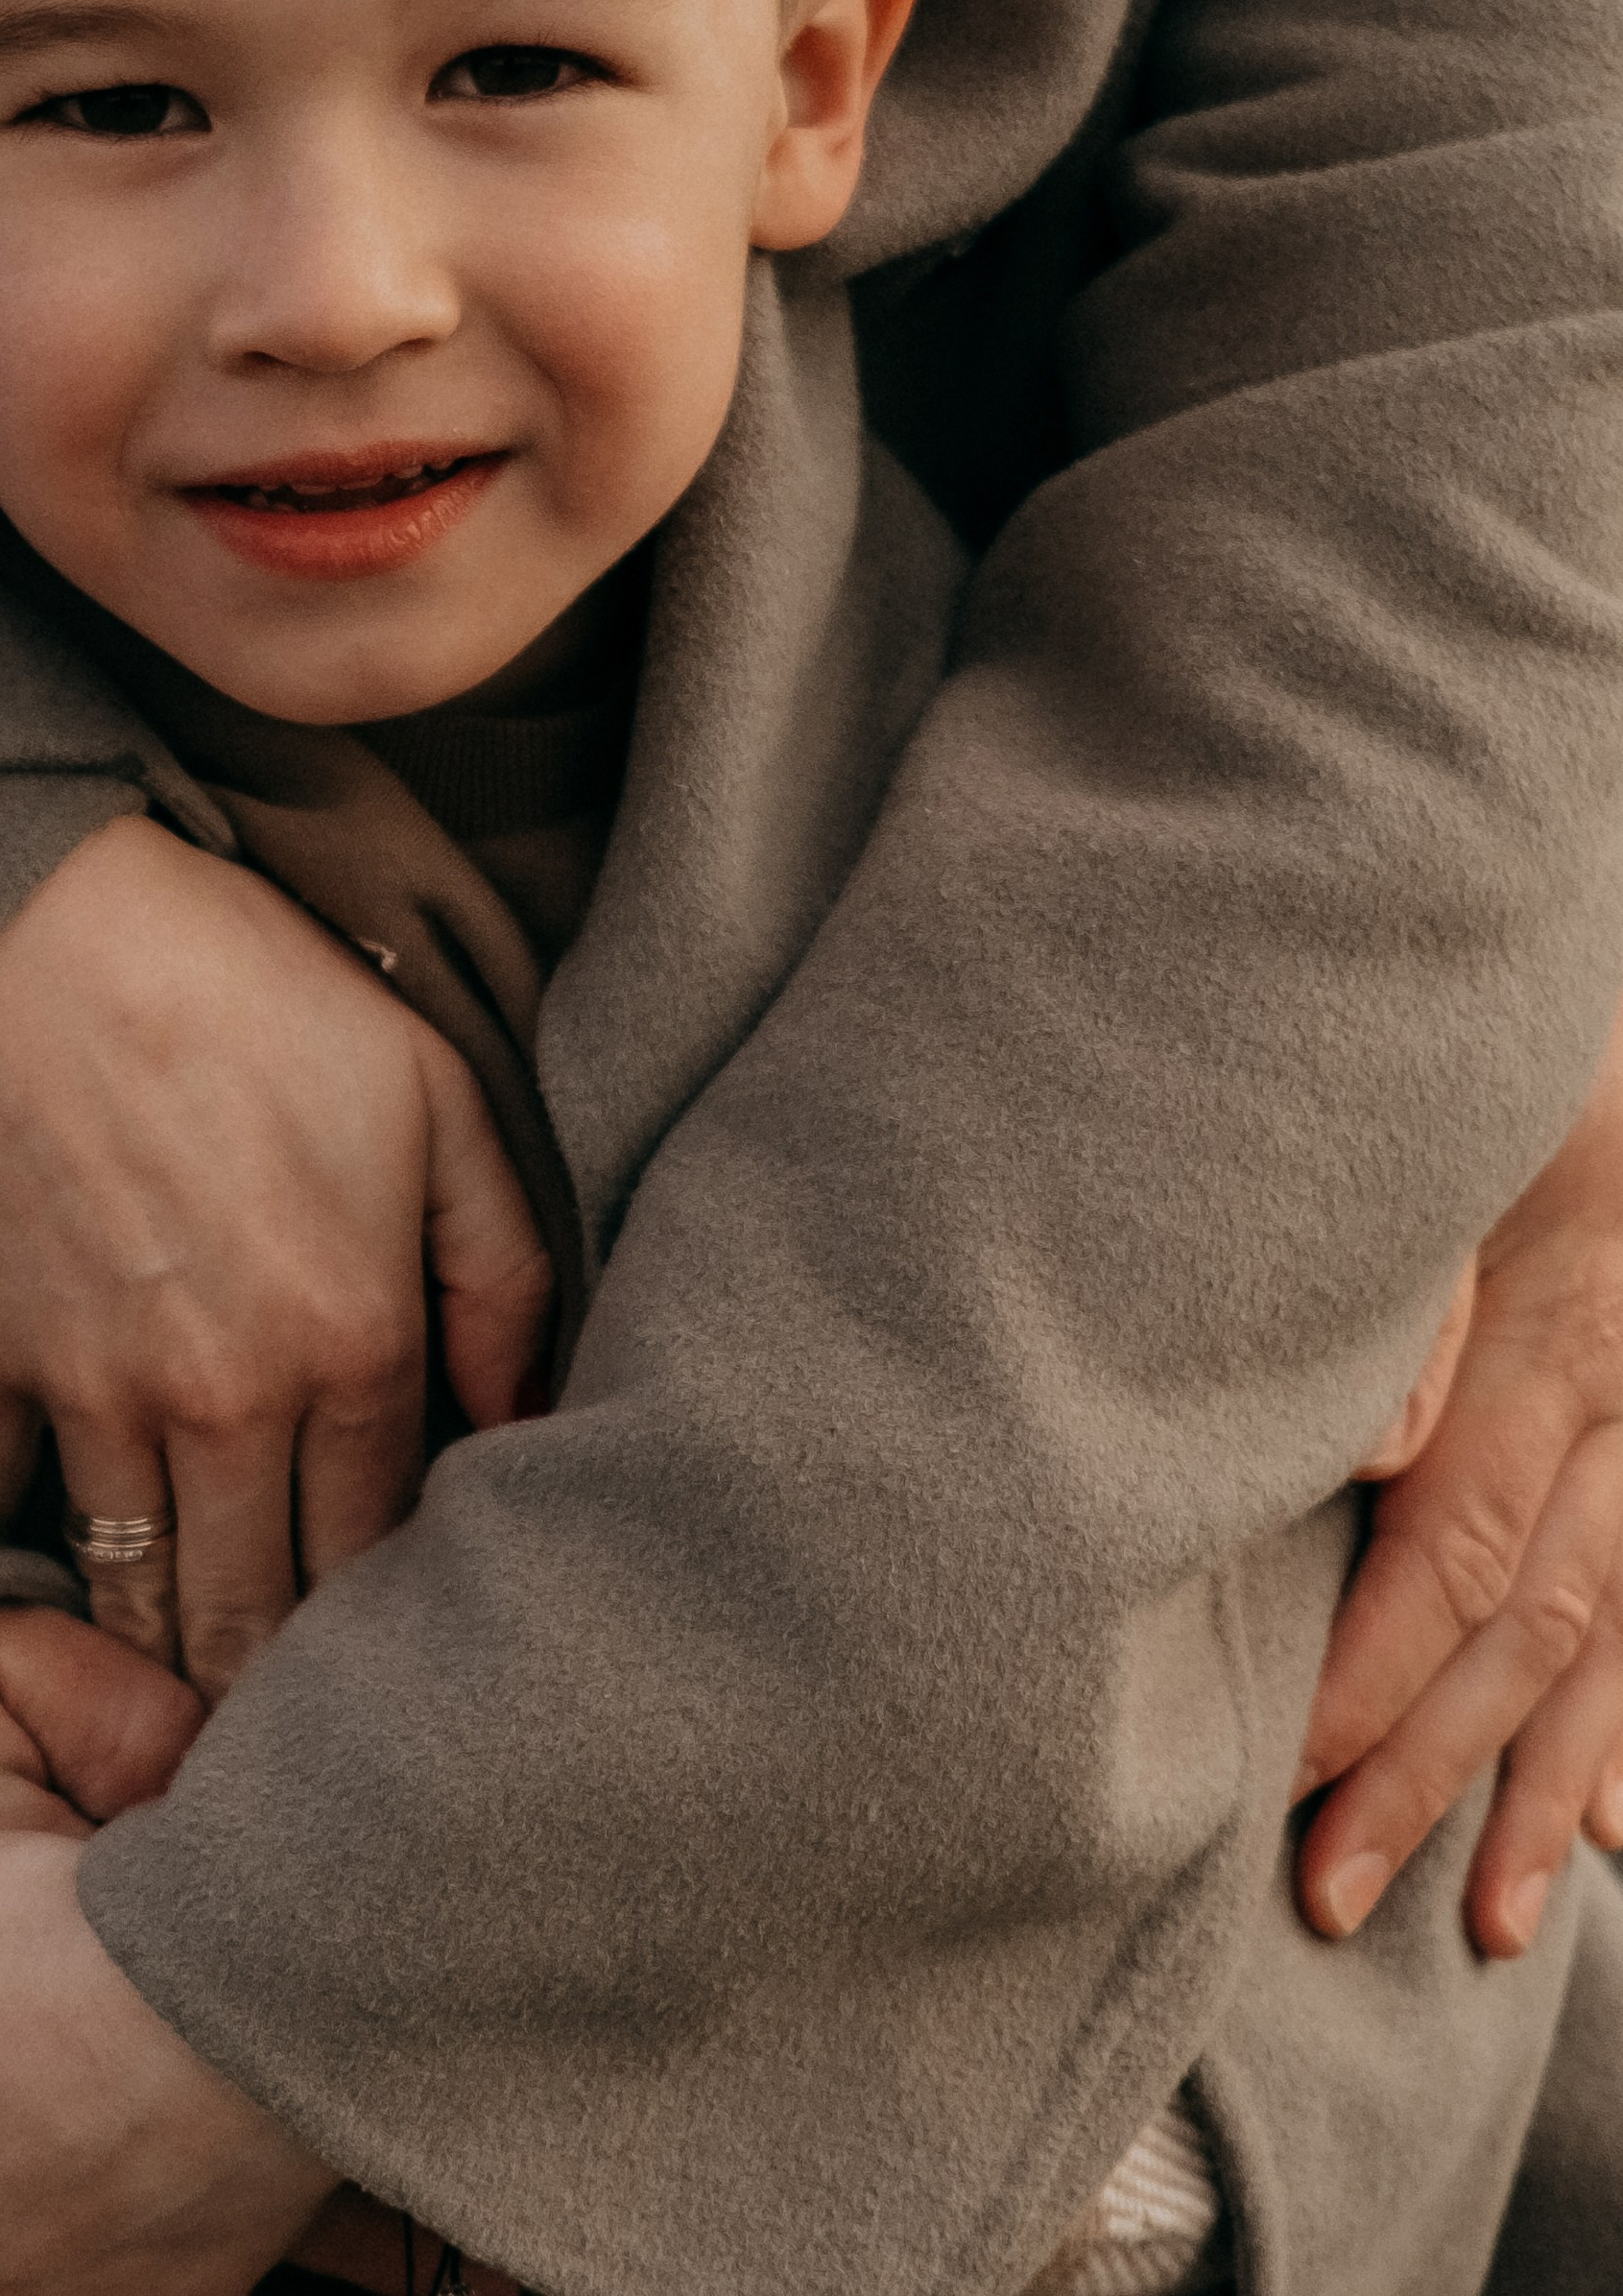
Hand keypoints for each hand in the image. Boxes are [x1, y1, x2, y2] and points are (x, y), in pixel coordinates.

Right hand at [0, 813, 554, 1699]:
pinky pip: (8, 1512)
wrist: (37, 928)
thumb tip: (529, 1416)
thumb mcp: (436, 1097)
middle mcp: (227, 1400)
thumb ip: (503, 1266)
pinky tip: (64, 1565)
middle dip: (273, 1687)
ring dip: (164, 1653)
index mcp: (353, 1339)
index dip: (387, 1625)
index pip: (381, 1551)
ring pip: (138, 1592)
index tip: (392, 1674)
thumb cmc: (255, 993)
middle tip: (287, 1736)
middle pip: (254, 1613)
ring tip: (189, 1698)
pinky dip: (33, 1550)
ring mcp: (96, 1392)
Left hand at [1296, 1011, 1622, 1957]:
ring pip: (1615, 1628)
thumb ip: (1401, 1277)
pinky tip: (1617, 1823)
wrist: (1574, 960)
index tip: (1293, 1783)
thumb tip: (1367, 1448)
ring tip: (1487, 1923)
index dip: (1377, 1677)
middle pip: (1530, 1615)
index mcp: (1549, 1318)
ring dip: (1543, 1782)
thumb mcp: (1440, 1113)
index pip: (1457, 1545)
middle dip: (1434, 1768)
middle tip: (1334, 1896)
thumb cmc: (1490, 1022)